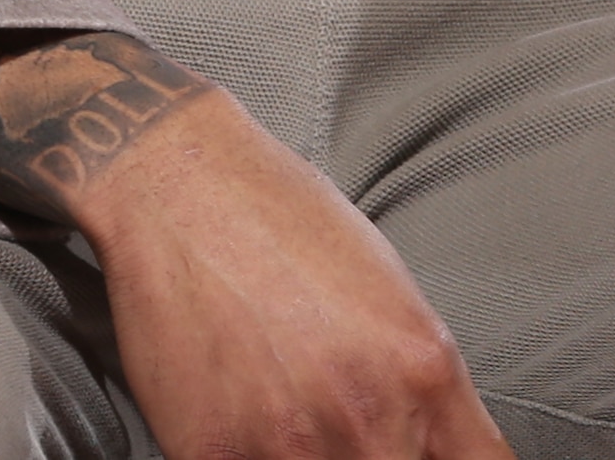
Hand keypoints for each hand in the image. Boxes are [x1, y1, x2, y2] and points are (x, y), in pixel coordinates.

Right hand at [0, 31, 508, 459]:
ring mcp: (289, 444)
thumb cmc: (277, 217)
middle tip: (343, 418)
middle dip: (379, 453)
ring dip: (310, 456)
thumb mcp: (392, 293)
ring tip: (283, 409)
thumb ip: (427, 389)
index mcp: (424, 374)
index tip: (429, 456)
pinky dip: (246, 455)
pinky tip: (239, 417)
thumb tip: (441, 448)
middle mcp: (368, 417)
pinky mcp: (211, 453)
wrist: (173, 181)